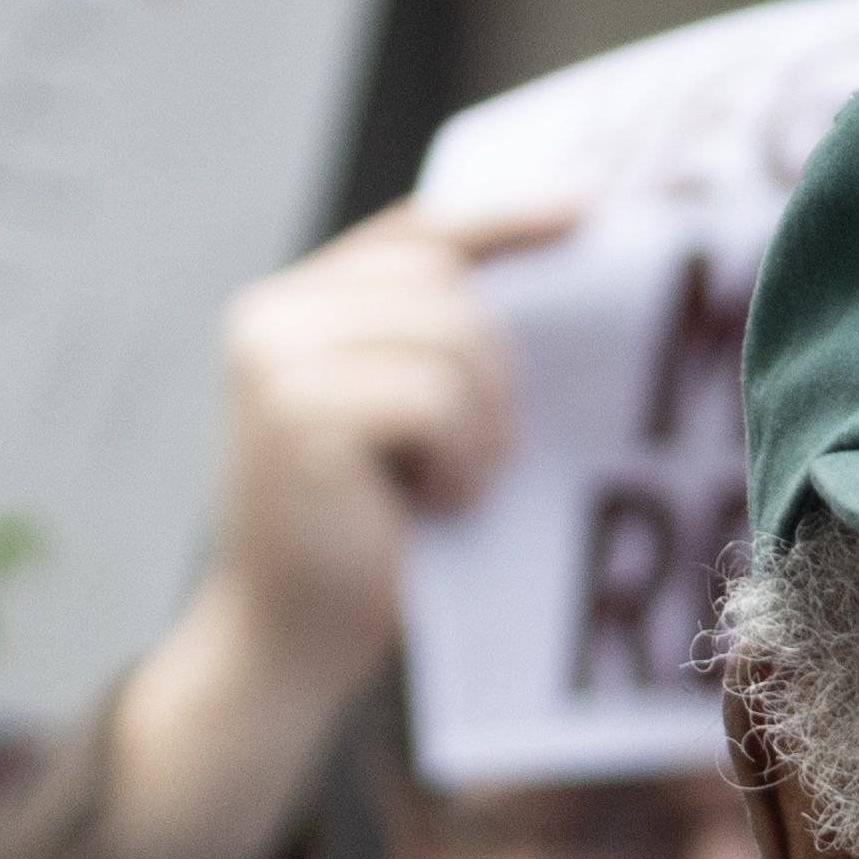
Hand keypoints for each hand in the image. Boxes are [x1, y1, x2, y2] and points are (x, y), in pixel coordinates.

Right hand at [104, 198, 572, 858]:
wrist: (290, 646)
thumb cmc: (366, 540)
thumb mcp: (401, 419)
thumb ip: (432, 340)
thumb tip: (551, 262)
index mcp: (293, 304)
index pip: (414, 232)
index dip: (503, 217)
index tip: (586, 213)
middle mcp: (271, 316)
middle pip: (442, 282)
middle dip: (493, 370)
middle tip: (483, 456)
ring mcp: (278, 361)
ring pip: (448, 338)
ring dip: (480, 423)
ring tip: (453, 486)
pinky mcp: (301, 415)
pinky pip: (435, 397)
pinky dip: (461, 456)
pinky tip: (437, 504)